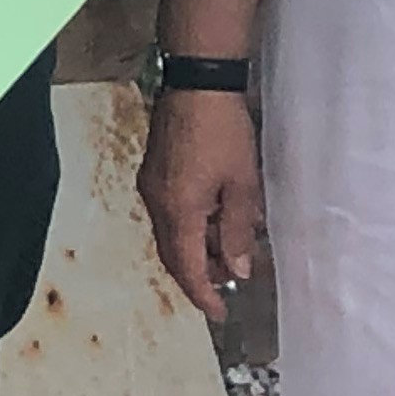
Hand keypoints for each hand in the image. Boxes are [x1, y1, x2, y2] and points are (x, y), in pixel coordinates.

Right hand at [139, 86, 264, 319]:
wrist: (198, 82)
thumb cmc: (225, 132)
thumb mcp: (242, 185)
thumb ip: (238, 231)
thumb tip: (236, 270)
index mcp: (178, 211)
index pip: (187, 268)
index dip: (203, 295)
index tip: (219, 313)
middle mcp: (157, 202)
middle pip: (173, 253)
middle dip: (198, 274)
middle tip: (226, 286)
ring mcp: (152, 184)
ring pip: (170, 232)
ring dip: (196, 248)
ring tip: (228, 249)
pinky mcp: (154, 169)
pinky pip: (169, 211)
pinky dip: (189, 226)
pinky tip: (214, 218)